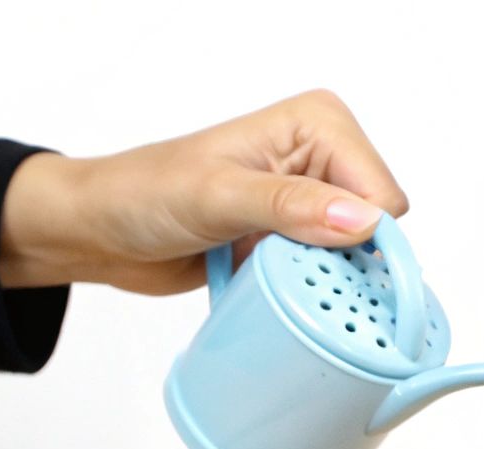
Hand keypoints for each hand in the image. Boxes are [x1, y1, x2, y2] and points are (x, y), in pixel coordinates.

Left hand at [0, 90, 408, 294]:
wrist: (102, 228)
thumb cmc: (144, 194)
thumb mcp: (218, 196)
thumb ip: (291, 206)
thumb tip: (359, 220)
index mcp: (317, 123)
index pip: (381, 193)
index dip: (359, 235)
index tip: (313, 258)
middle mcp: (321, 156)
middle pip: (378, 229)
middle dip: (340, 258)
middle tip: (278, 261)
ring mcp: (310, 200)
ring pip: (357, 258)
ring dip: (320, 278)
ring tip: (268, 270)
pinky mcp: (294, 237)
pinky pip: (329, 275)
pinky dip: (306, 290)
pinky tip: (269, 285)